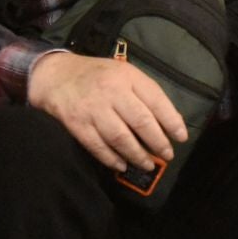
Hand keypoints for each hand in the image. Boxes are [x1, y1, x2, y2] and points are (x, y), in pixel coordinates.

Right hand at [26, 51, 187, 172]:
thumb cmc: (98, 75)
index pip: (155, 100)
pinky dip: (111, 159)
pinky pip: (98, 146)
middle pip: (140, 121)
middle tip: (167, 154)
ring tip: (148, 164)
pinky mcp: (77, 124)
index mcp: (127, 76)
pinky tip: (122, 165)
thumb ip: (144, 93)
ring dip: (137, 155)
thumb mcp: (124, 73)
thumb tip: (169, 121)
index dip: (171, 121)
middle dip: (157, 142)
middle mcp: (111, 91)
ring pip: (120, 137)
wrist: (56, 76)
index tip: (181, 137)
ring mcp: (93, 109)